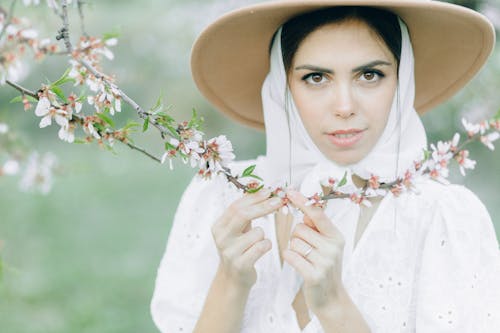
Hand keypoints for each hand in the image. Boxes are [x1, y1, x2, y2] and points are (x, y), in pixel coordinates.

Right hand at [211, 188, 282, 288]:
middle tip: (279, 201)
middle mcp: (221, 238)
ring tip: (258, 243)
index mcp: (219, 226)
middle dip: (264, 206)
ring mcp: (229, 252)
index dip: (254, 198)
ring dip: (264, 234)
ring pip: (257, 232)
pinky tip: (261, 250)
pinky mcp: (240, 264)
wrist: (233, 279)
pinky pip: (262, 247)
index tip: (269, 192)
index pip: (236, 206)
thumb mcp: (237, 230)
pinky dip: (266, 245)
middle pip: (243, 214)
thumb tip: (263, 191)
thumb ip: (246, 212)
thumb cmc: (239, 249)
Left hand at [283, 190, 346, 313]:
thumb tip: (305, 210)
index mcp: (336, 236)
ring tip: (305, 259)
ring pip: (293, 242)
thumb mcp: (326, 245)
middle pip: (299, 229)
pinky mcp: (314, 274)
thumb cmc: (324, 267)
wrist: (330, 298)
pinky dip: (290, 258)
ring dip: (293, 249)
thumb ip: (317, 228)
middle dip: (296, 237)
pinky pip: (290, 256)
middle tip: (306, 250)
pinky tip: (298, 265)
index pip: (317, 214)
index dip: (303, 202)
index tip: (290, 191)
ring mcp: (325, 261)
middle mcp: (333, 247)